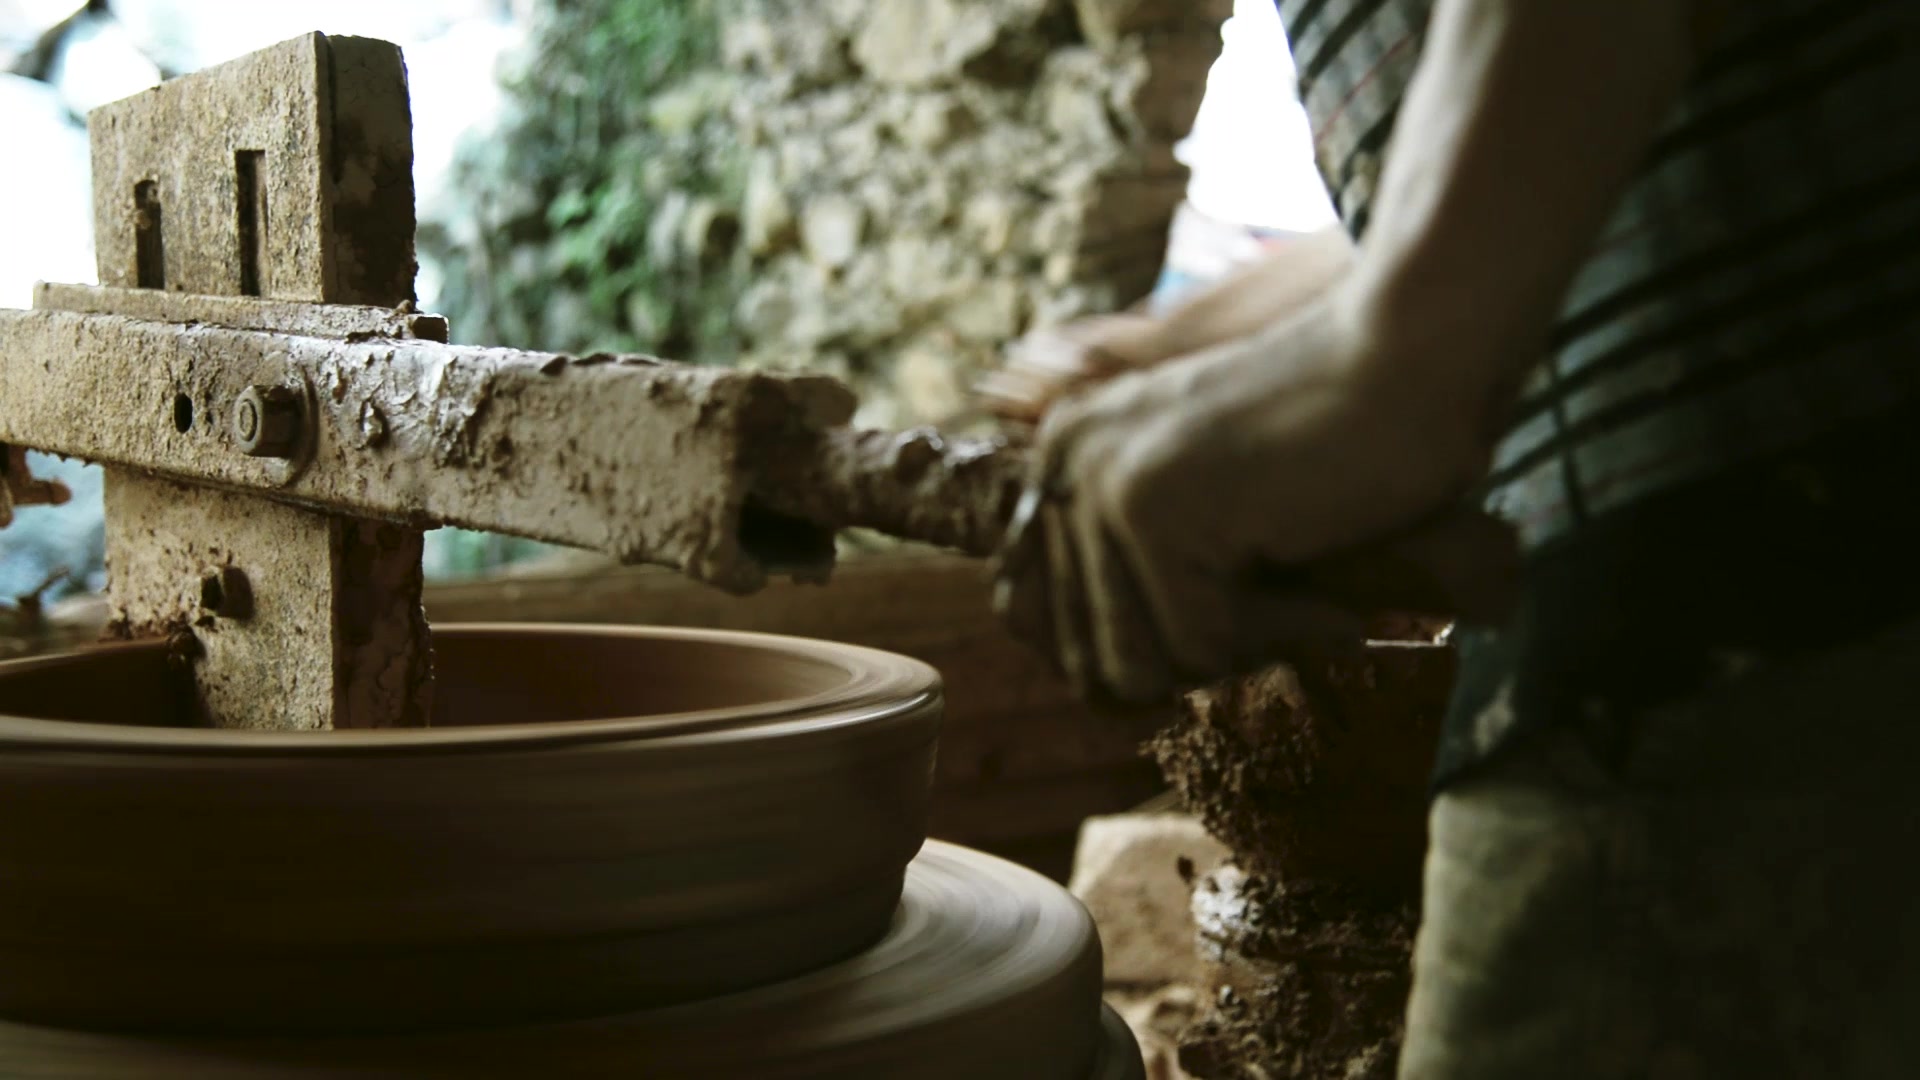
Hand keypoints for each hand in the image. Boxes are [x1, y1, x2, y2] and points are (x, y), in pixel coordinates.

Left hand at [991, 295, 1513, 701]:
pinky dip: (1280, 631)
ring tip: (1300, 589)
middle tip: (1281, 603)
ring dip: (1238, 650)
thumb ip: (1134, 578)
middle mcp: (1060, 466)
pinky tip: (1322, 579)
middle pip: (1092, 659)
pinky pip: (1199, 646)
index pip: (1042, 624)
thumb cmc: (1334, 444)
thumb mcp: (1205, 509)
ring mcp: (1100, 483)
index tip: (1228, 611)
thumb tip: (1101, 692)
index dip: (1143, 651)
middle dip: (1197, 654)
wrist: (1410, 360)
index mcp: (1060, 461)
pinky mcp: (1151, 509)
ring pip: (1139, 665)